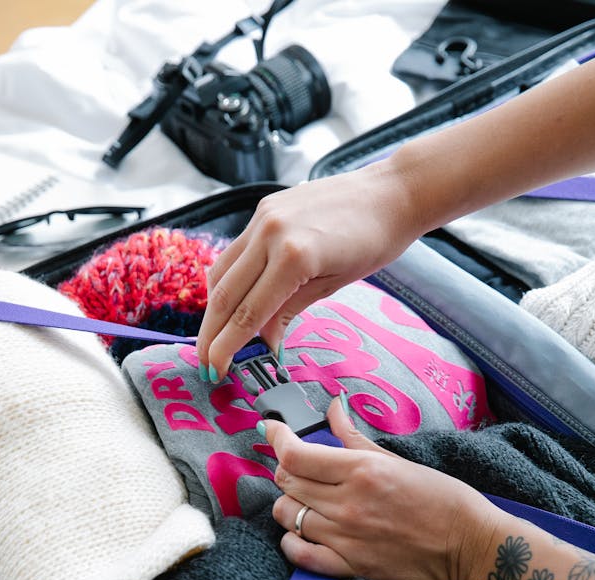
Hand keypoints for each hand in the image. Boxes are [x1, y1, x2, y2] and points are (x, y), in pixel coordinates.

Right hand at [196, 160, 419, 379]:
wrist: (389, 193)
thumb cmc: (373, 242)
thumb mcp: (332, 286)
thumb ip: (288, 312)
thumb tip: (262, 343)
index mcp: (294, 257)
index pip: (248, 314)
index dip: (227, 347)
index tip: (215, 370)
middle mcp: (270, 233)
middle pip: (224, 296)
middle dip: (211, 335)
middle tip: (205, 363)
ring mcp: (262, 217)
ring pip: (221, 272)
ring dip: (213, 309)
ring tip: (214, 338)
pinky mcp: (262, 209)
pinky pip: (234, 252)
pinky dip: (226, 280)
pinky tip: (229, 302)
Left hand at [265, 399, 499, 579]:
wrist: (469, 545)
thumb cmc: (442, 498)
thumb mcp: (397, 458)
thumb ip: (355, 436)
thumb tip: (333, 408)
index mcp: (362, 470)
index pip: (294, 453)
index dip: (276, 437)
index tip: (272, 429)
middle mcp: (348, 503)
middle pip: (286, 481)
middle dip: (286, 468)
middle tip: (299, 466)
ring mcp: (347, 538)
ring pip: (287, 515)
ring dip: (290, 503)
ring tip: (307, 500)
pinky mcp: (351, 567)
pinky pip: (299, 554)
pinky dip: (292, 541)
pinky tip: (301, 533)